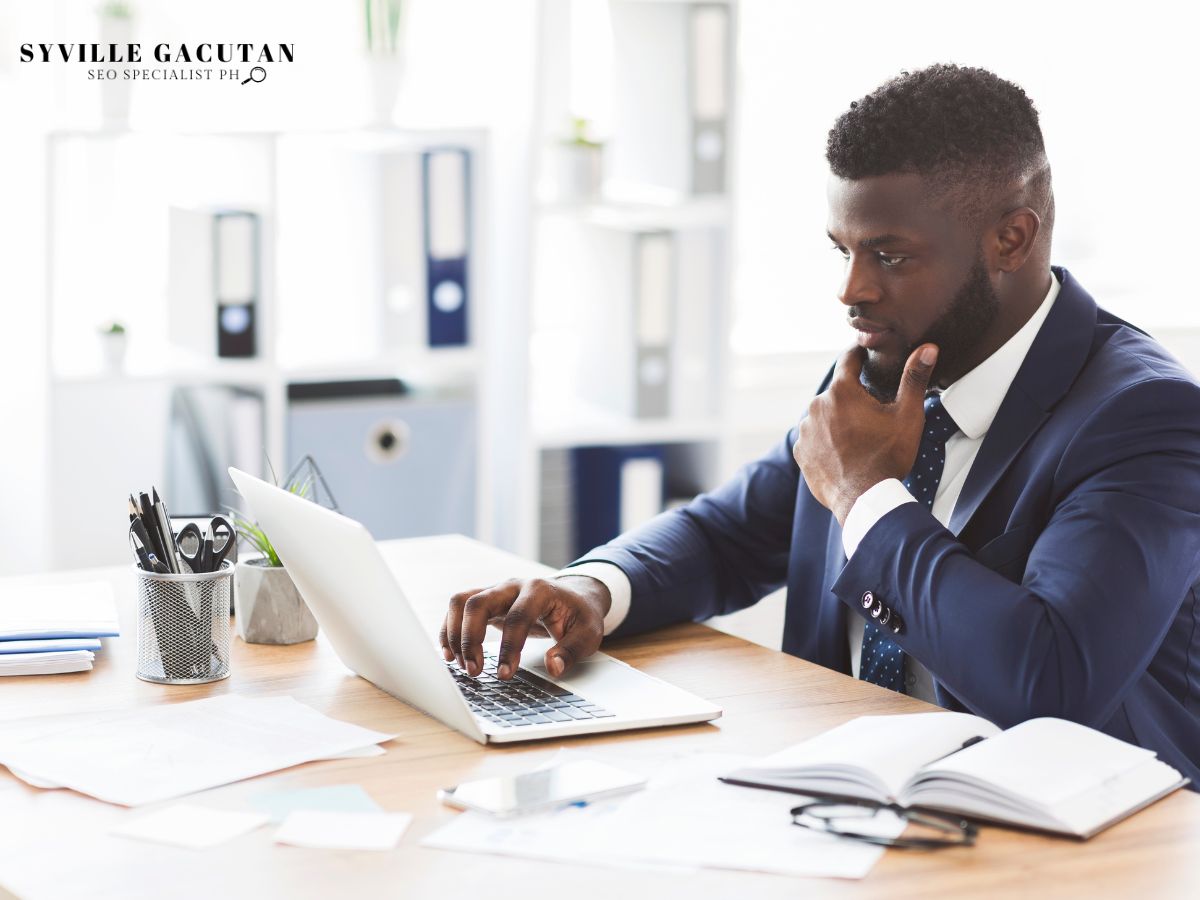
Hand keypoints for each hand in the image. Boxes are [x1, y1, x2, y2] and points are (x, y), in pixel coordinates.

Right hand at [439, 575, 610, 680]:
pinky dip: (450, 629)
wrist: (573, 596)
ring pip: (462, 601)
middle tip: (474, 671)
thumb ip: (571, 651)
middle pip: (479, 602)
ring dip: (454, 633)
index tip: (505, 675)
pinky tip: (450, 654)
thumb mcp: (588, 633)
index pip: (518, 617)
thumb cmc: (579, 616)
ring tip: (459, 664)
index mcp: (539, 590)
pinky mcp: (487, 601)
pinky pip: (458, 608)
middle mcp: (513, 586)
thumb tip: (552, 667)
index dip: (509, 647)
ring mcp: (497, 590)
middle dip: (471, 639)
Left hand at [794, 343, 937, 523]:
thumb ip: (914, 379)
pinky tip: (844, 451)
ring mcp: (805, 430)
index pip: (848, 359)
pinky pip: (814, 437)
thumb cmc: (887, 456)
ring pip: (825, 415)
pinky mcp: (800, 451)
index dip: (860, 354)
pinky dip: (826, 440)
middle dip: (853, 397)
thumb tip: (928, 348)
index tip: (867, 353)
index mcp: (841, 391)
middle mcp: (816, 406)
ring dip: (838, 419)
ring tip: (859, 437)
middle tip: (873, 413)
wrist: (864, 499)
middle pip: (838, 391)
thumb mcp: (907, 416)